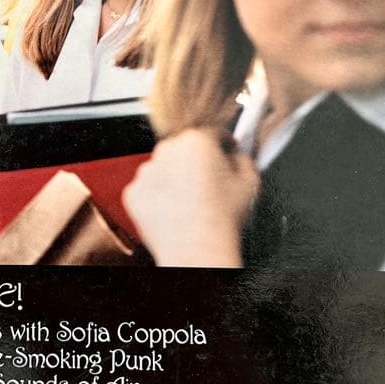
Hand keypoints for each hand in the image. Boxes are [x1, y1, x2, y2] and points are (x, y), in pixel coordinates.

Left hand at [122, 129, 259, 267]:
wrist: (196, 250)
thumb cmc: (221, 220)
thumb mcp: (250, 182)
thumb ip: (244, 159)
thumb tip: (239, 156)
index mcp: (196, 140)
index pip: (213, 133)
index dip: (223, 146)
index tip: (225, 154)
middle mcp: (167, 150)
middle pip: (186, 149)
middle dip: (197, 162)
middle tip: (210, 185)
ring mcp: (147, 171)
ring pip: (164, 168)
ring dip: (176, 178)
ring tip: (192, 203)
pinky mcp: (134, 193)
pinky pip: (149, 189)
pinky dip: (159, 197)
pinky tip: (175, 211)